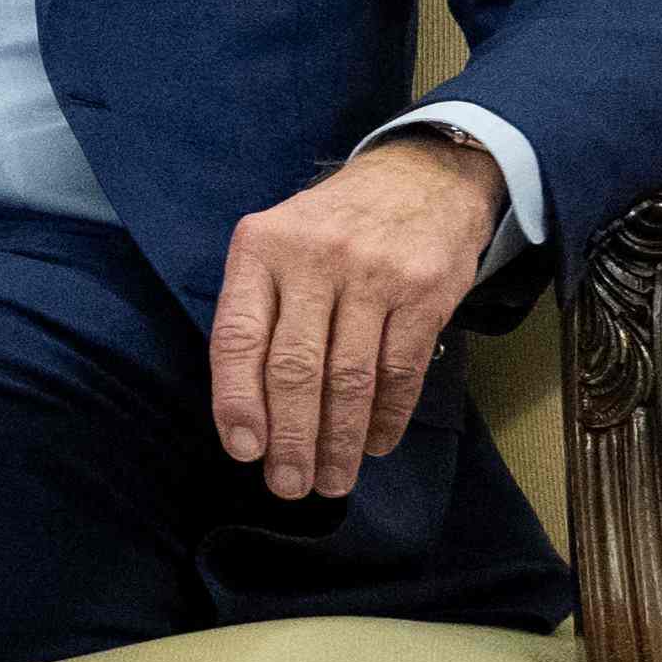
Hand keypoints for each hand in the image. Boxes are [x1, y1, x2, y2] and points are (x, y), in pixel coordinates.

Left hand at [204, 133, 500, 501]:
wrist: (421, 176)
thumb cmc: (332, 224)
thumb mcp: (277, 243)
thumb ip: (258, 310)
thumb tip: (246, 409)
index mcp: (261, 248)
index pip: (238, 337)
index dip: (236, 401)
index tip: (244, 451)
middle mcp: (315, 258)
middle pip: (295, 368)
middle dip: (291, 439)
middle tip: (289, 484)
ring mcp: (374, 274)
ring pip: (349, 379)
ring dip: (339, 441)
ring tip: (332, 480)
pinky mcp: (425, 292)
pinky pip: (400, 372)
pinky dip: (386, 417)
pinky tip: (373, 445)